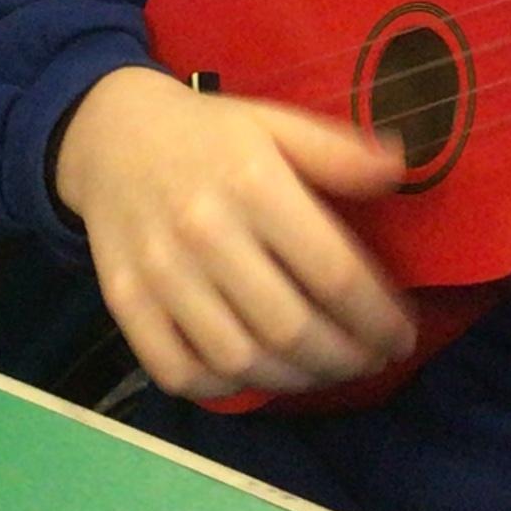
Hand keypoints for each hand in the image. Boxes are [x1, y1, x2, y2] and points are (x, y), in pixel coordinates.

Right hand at [52, 66, 415, 400]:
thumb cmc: (209, 133)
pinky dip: (223, 387)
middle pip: (290, 327)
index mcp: (253, 183)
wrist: (109, 133)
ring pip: (239, 359)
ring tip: (324, 370)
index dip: (377, 318)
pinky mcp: (124, 302)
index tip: (401, 336)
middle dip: (345, 359)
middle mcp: (205, 233)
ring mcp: (160, 274)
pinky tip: (255, 374)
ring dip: (295, 379)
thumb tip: (400, 170)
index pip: (333, 273)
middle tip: (370, 361)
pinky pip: (178, 371)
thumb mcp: (276, 123)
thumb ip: (338, 152)